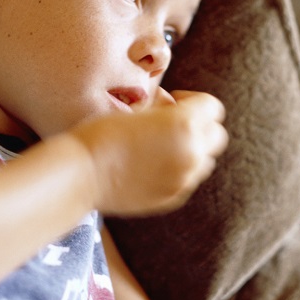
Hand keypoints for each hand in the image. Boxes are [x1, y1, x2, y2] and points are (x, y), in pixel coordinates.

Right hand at [68, 89, 227, 216]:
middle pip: (217, 135)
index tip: (174, 103)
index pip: (213, 107)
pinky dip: (179, 170)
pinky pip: (189, 179)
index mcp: (184, 124)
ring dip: (193, 150)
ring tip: (162, 147)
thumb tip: (173, 105)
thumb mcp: (137, 109)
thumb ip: (165, 107)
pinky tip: (151, 165)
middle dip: (201, 127)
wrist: (82, 174)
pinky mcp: (174, 197)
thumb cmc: (102, 134)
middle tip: (173, 125)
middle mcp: (192, 152)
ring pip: (206, 160)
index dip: (194, 101)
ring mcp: (185, 179)